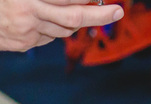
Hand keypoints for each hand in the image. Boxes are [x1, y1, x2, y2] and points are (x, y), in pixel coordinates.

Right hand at [0, 0, 121, 50]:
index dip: (89, 0)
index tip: (105, 0)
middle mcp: (29, 12)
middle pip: (74, 17)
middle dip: (100, 15)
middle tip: (118, 11)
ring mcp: (26, 31)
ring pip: (64, 30)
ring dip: (74, 21)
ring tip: (79, 10)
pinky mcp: (24, 44)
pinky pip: (48, 37)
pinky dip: (53, 29)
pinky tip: (46, 19)